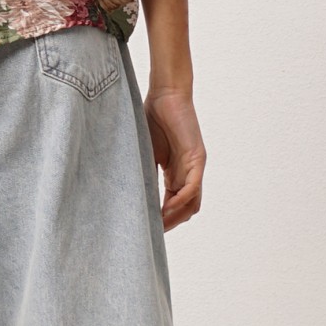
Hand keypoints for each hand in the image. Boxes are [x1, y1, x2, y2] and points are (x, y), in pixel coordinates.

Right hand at [142, 87, 205, 231]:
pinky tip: (167, 208)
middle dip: (170, 223)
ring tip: (159, 225)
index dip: (162, 218)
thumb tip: (128, 191)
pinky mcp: (198, 158)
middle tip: (152, 233)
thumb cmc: (152, 116)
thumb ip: (143, 169)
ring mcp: (195, 166)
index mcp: (176, 171)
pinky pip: (193, 186)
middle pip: (185, 208)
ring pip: (192, 202)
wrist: (165, 92)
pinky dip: (182, 200)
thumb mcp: (144, 149)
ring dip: (176, 217)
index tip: (147, 228)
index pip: (173, 203)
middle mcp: (188, 172)